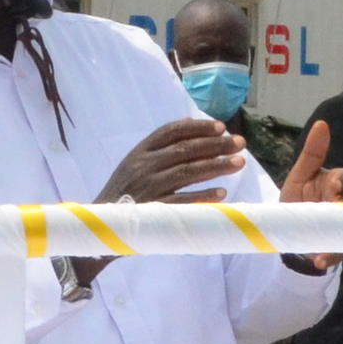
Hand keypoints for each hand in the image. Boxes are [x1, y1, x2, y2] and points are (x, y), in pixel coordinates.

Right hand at [100, 116, 246, 205]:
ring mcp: (149, 187)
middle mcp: (144, 166)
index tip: (221, 126)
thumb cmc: (125, 190)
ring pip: (187, 172)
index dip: (198, 127)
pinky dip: (203, 197)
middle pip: (185, 150)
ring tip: (239, 163)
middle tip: (240, 143)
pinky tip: (222, 194)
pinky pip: (182, 201)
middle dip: (216, 145)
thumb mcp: (135, 162)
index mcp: (140, 151)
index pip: (171, 131)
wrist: (101, 222)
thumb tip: (189, 121)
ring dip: (216, 166)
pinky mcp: (153, 209)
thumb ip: (159, 145)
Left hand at [278, 119, 342, 272]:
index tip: (333, 184)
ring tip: (328, 244)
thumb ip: (312, 153)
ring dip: (341, 235)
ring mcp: (341, 227)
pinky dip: (329, 257)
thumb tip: (322, 123)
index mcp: (335, 184)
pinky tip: (319, 261)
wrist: (286, 230)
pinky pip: (337, 252)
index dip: (340, 181)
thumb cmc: (298, 199)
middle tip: (336, 207)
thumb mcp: (300, 175)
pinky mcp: (335, 247)